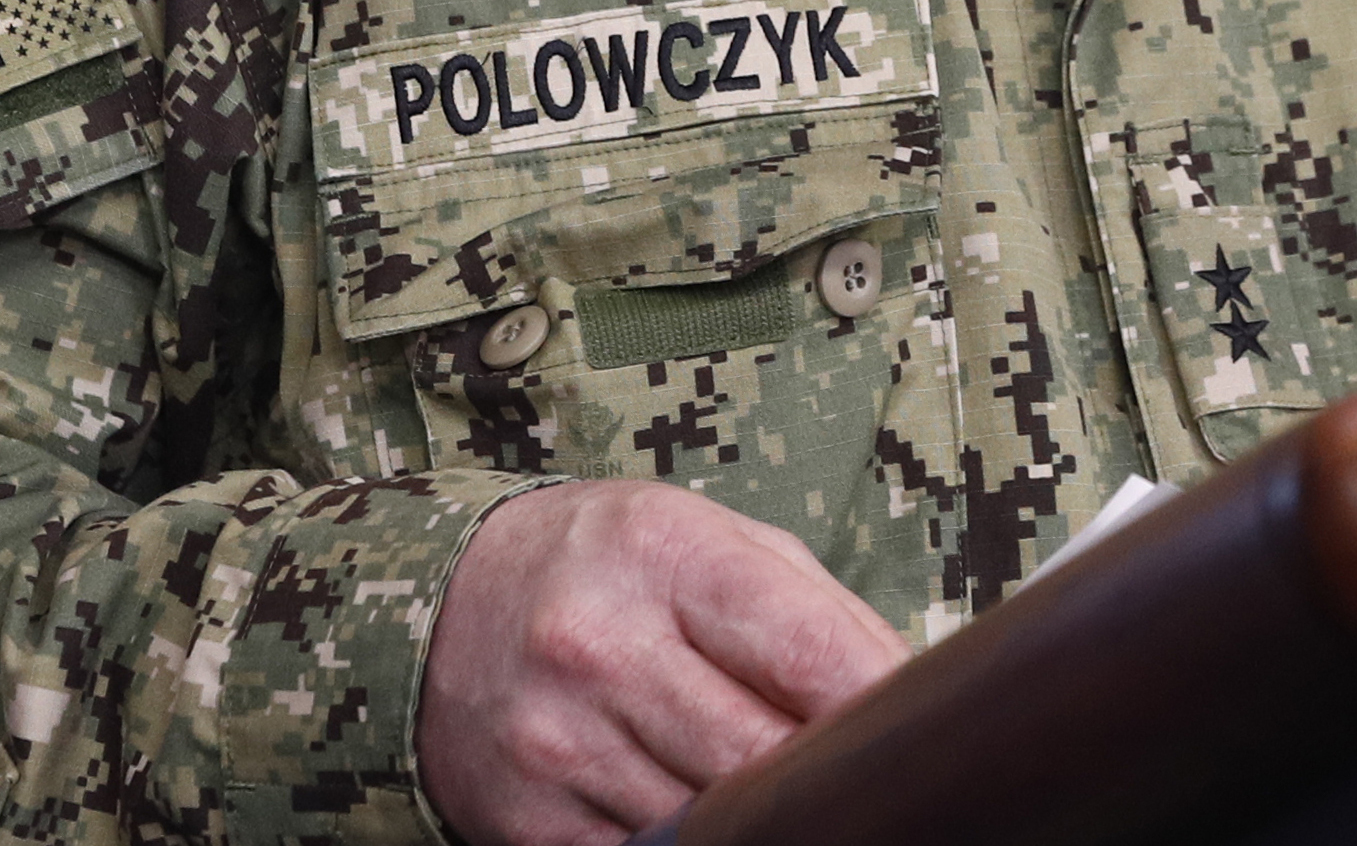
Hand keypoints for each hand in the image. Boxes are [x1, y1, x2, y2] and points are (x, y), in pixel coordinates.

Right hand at [420, 479, 910, 845]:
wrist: (440, 607)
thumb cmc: (609, 566)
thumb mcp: (708, 540)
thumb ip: (814, 610)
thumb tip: (910, 694)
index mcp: (661, 556)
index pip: (808, 652)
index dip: (879, 705)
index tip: (916, 728)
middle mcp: (599, 647)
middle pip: (763, 754)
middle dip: (822, 770)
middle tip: (855, 773)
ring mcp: (557, 743)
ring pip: (711, 821)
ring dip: (762, 815)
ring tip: (782, 792)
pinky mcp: (529, 823)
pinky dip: (691, 844)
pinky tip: (712, 817)